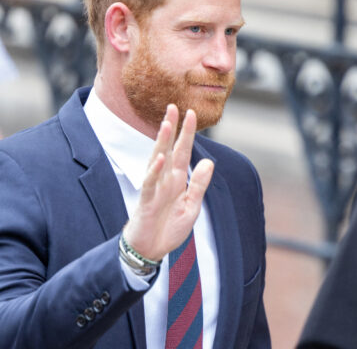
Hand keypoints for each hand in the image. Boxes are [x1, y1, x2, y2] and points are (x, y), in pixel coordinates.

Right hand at [122, 104, 214, 261]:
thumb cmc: (169, 228)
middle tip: (173, 106)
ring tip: (167, 124)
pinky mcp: (146, 201)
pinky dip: (154, 171)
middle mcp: (165, 179)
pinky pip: (150, 183)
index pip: (183, 151)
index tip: (191, 113)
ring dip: (163, 142)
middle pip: (168, 149)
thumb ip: (199, 185)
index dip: (187, 133)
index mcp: (177, 180)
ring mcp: (154, 188)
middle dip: (172, 128)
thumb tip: (209, 161)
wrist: (151, 250)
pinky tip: (159, 158)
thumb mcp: (192, 207)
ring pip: (157, 160)